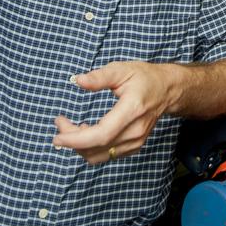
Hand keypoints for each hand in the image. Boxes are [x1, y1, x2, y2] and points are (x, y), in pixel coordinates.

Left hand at [52, 62, 176, 164]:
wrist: (167, 90)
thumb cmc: (145, 78)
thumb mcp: (122, 69)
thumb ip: (99, 77)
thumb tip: (78, 80)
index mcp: (131, 110)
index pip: (101, 135)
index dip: (76, 140)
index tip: (58, 135)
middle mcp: (134, 131)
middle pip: (96, 147)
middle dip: (72, 140)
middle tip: (60, 122)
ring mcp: (135, 141)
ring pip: (99, 156)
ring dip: (79, 146)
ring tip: (70, 127)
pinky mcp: (133, 146)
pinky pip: (106, 155)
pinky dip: (90, 148)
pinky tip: (86, 131)